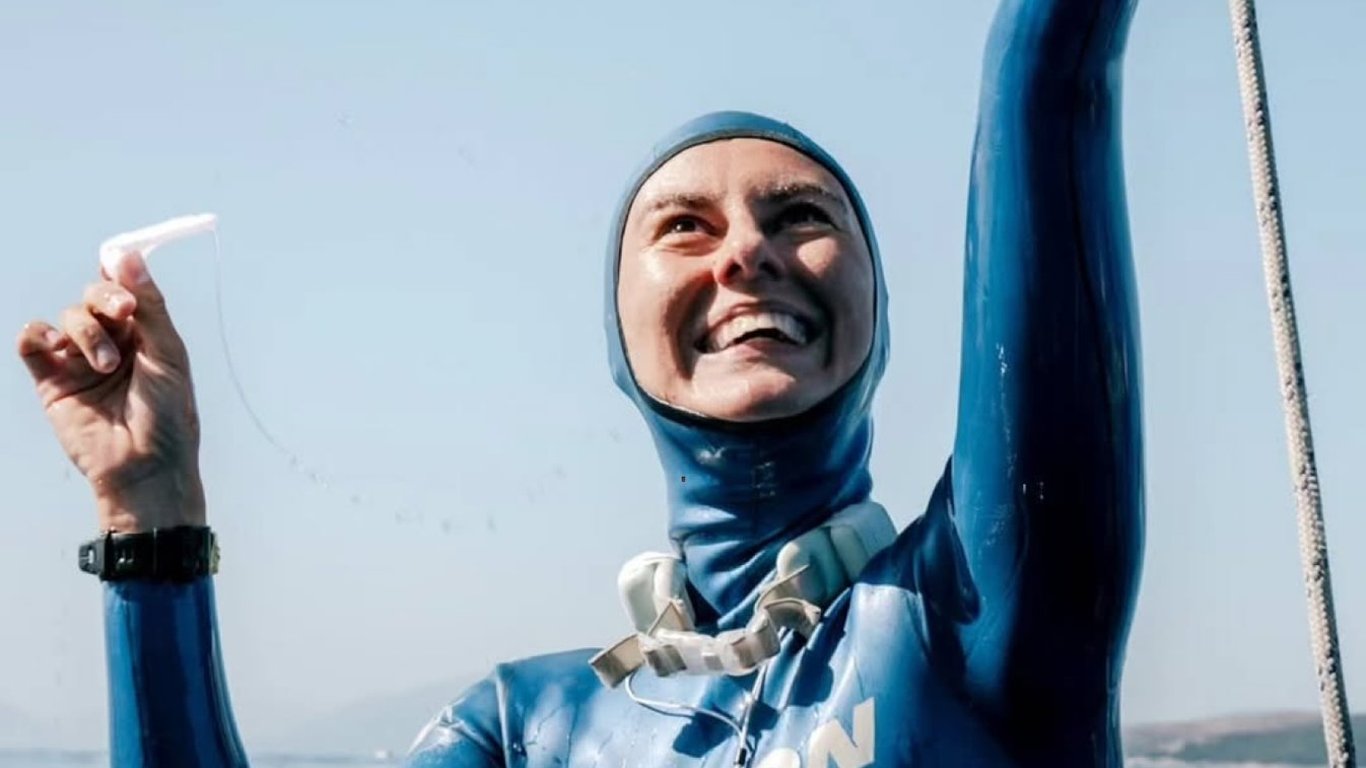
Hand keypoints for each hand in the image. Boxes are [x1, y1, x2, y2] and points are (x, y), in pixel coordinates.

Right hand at [17, 252, 205, 531]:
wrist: (144, 466)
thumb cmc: (167, 415)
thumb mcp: (167, 354)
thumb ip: (149, 306)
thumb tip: (126, 254)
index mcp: (145, 334)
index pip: (126, 288)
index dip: (122, 275)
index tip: (127, 274)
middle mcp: (112, 342)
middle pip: (94, 296)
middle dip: (105, 298)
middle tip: (122, 313)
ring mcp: (79, 361)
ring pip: (68, 317)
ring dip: (86, 332)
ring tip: (107, 365)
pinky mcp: (51, 381)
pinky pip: (31, 341)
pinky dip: (37, 333)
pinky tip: (54, 345)